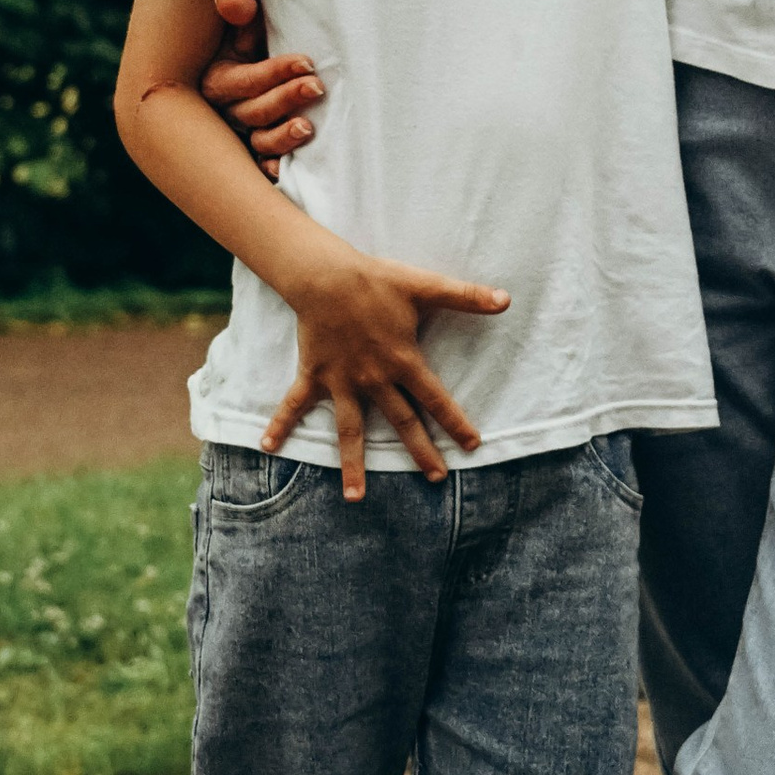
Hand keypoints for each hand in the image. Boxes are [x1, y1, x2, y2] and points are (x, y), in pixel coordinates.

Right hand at [203, 0, 323, 176]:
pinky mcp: (256, 151)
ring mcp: (242, 134)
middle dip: (286, 99)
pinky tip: (286, 170)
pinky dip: (272, 169)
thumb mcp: (242, 27)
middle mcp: (228, 111)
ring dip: (282, 137)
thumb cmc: (251, 44)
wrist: (251, 66)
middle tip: (316, 87)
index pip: (246, 80)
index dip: (275, 72)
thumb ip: (240, 13)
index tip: (306, 62)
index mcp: (220, 80)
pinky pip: (262, 166)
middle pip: (254, 112)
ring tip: (308, 128)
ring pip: (259, 141)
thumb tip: (234, 2)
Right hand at [265, 245, 507, 495]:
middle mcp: (374, 379)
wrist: (326, 275)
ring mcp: (342, 381)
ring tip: (355, 498)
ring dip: (352, 464)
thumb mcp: (425, 286)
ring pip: (350, 430)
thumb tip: (506, 299)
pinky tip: (268, 447)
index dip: (455, 422)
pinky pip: (295, 404)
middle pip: (401, 422)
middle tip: (436, 478)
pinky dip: (280, 424)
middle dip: (420, 451)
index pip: (436, 399)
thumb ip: (466, 296)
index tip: (472, 445)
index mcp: (402, 361)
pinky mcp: (314, 374)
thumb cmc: (376, 280)